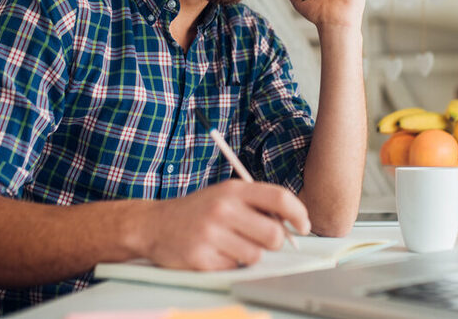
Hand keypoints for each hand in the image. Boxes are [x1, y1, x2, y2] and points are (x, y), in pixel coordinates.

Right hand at [140, 180, 310, 270]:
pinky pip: (234, 268)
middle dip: (275, 242)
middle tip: (263, 241)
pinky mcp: (201, 258)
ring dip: (250, 255)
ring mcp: (211, 234)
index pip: (279, 197)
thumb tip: (292, 226)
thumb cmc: (199, 210)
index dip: (298, 213)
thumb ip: (256, 204)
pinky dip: (230, 264)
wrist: (154, 225)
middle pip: (274, 235)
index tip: (304, 226)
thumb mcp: (226, 195)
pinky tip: (215, 253)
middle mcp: (223, 209)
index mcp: (233, 189)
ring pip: (256, 256)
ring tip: (232, 245)